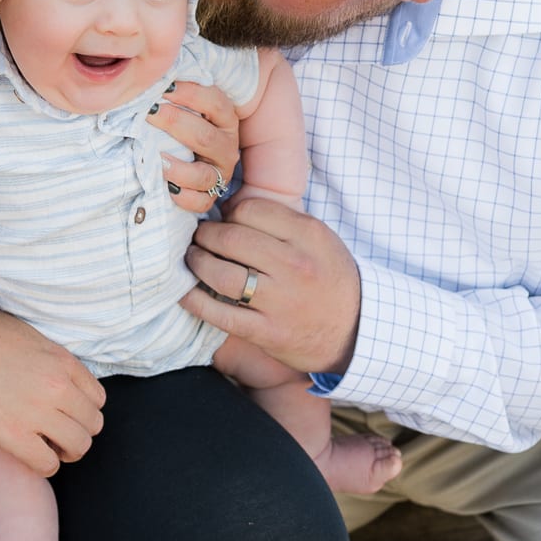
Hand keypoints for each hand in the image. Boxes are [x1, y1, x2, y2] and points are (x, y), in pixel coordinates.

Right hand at [0, 313, 105, 476]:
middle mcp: (57, 387)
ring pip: (79, 446)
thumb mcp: (29, 337)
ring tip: (53, 449)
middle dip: (81, 432)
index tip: (72, 415)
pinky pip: (48, 464)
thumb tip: (62, 374)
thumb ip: (52, 359)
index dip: (86, 411)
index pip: (98, 398)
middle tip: (63, 435)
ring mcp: (37, 412)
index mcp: (62, 362)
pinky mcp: (14, 436)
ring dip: (69, 452)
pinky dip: (46, 465)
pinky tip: (34, 456)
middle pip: (93, 424)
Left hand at [147, 80, 239, 212]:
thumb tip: (148, 77)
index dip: (190, 94)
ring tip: (158, 159)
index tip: (163, 86)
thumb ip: (175, 94)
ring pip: (204, 175)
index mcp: (226, 120)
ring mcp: (220, 174)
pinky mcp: (209, 197)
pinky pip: (200, 202)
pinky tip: (167, 189)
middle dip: (174, 123)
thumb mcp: (189, 107)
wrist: (196, 160)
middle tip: (149, 113)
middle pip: (204, 137)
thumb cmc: (185, 127)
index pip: (215, 102)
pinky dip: (183, 198)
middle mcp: (227, 147)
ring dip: (178, 168)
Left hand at [178, 198, 361, 374]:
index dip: (229, 212)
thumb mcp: (319, 238)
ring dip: (196, 263)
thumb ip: (281, 220)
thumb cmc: (330, 278)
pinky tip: (184, 292)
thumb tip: (228, 208)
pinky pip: (220, 314)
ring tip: (193, 259)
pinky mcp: (267, 332)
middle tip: (198, 238)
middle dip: (205, 235)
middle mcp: (295, 266)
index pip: (251, 209)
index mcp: (308, 235)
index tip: (224, 220)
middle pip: (231, 238)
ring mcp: (280, 301)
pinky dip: (194, 301)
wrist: (356, 330)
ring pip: (221, 274)